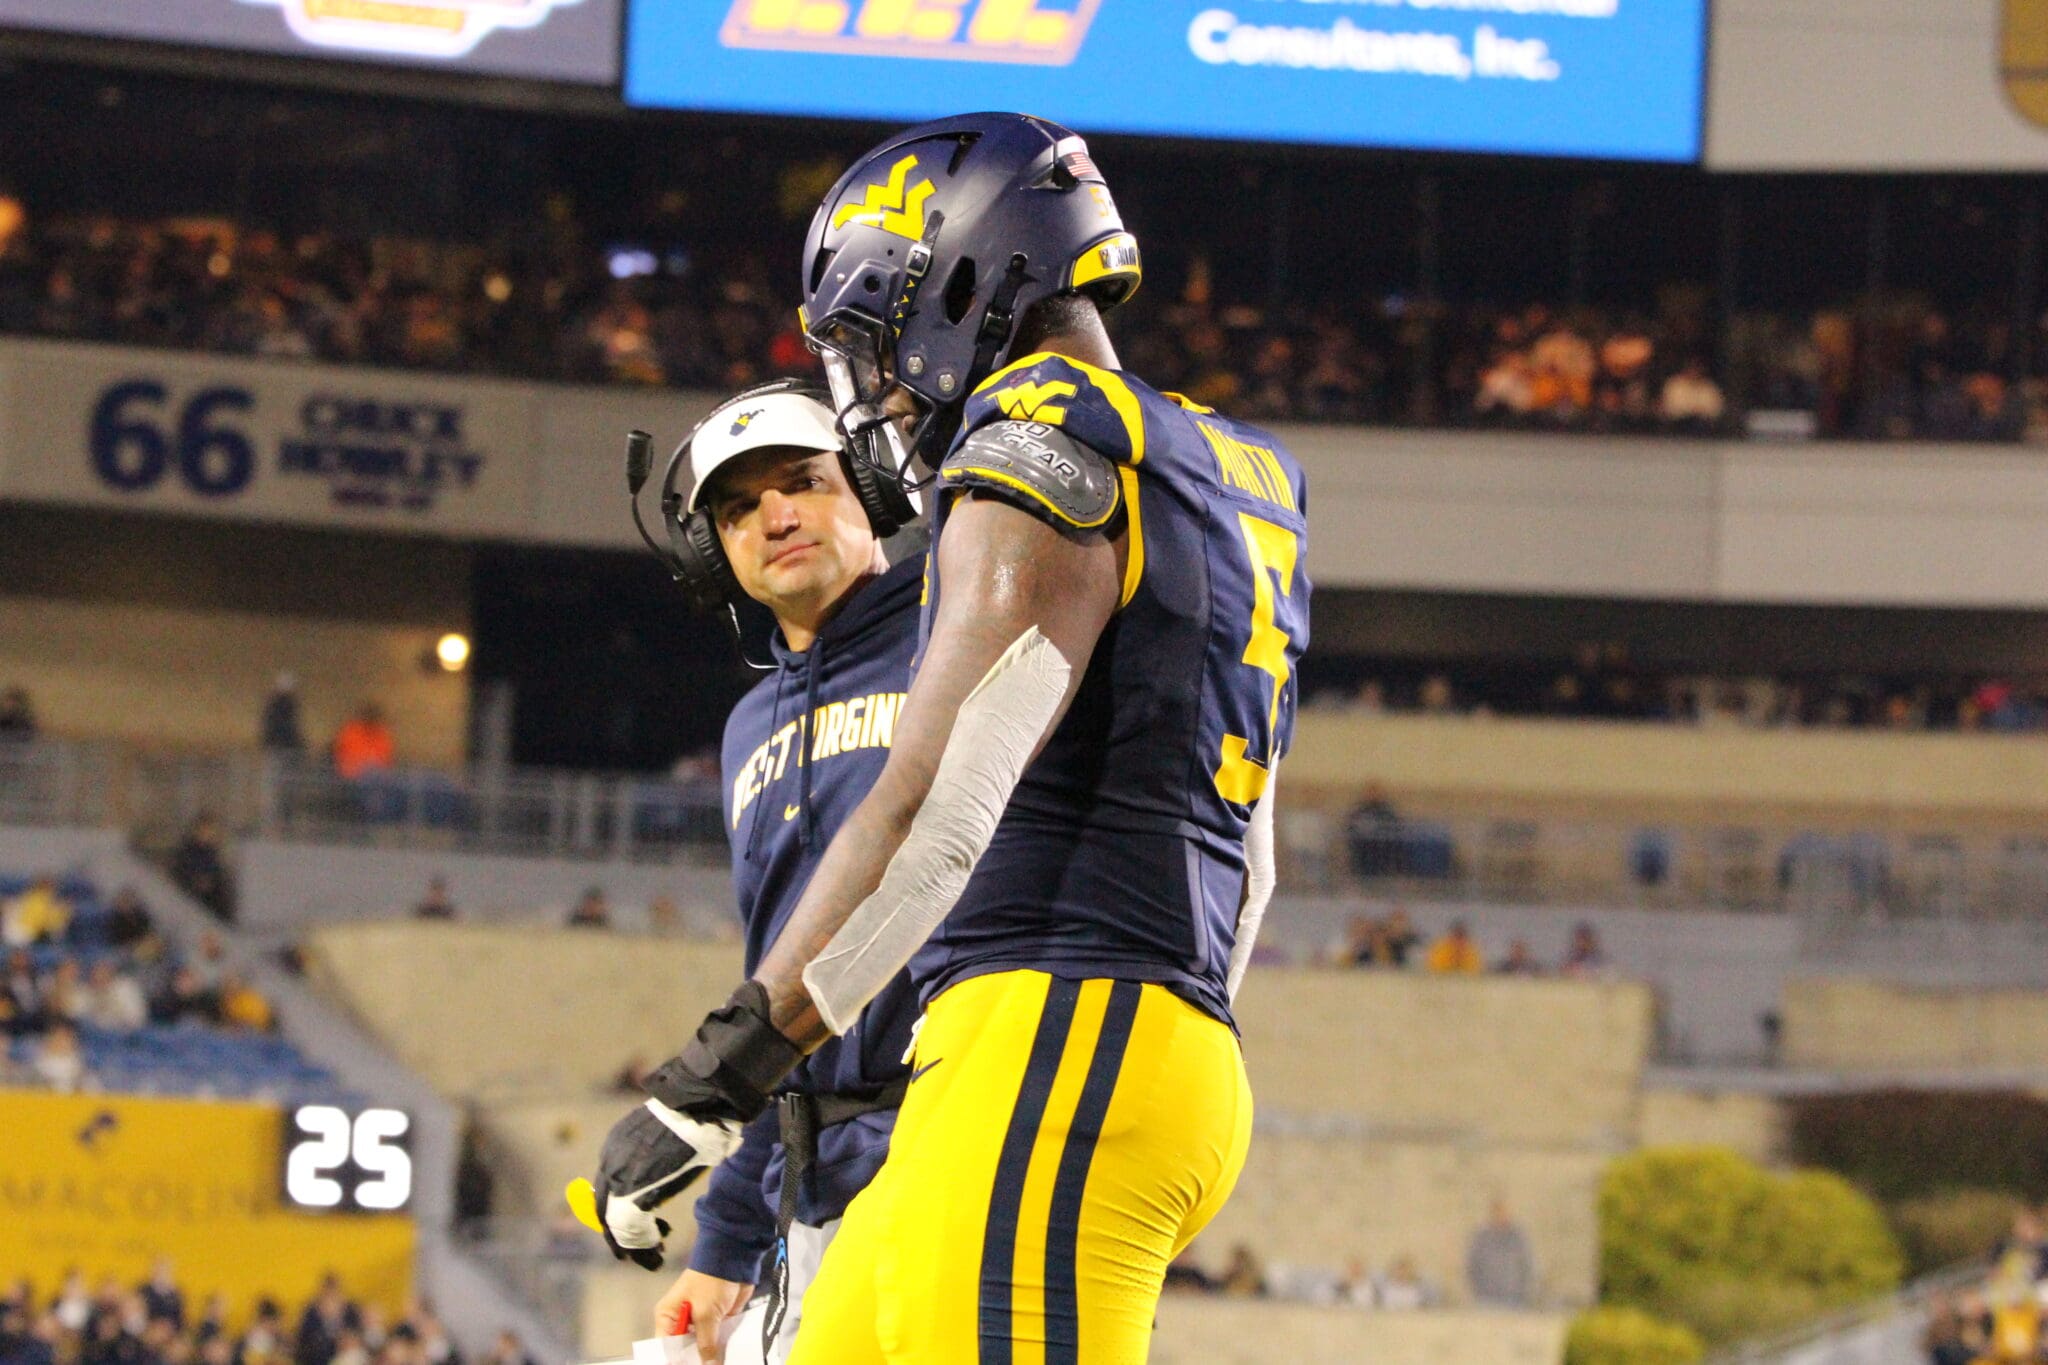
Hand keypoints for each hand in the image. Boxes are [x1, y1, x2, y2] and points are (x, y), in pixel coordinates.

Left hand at [593, 982, 805, 1271]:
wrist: (701, 1103)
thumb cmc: (697, 1115)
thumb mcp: (672, 1137)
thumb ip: (665, 1154)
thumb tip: (676, 1162)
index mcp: (618, 1145)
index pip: (610, 1190)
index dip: (624, 1213)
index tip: (650, 1227)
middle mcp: (611, 1161)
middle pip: (606, 1211)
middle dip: (624, 1235)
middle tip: (645, 1252)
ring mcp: (617, 1176)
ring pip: (614, 1223)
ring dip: (634, 1245)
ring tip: (654, 1257)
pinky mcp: (629, 1190)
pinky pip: (627, 1227)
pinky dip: (641, 1246)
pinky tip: (657, 1254)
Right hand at [655, 1271, 752, 1362]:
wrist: (734, 1259)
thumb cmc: (710, 1283)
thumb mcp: (705, 1315)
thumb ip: (706, 1343)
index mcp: (668, 1317)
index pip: (665, 1348)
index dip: (675, 1361)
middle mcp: (681, 1322)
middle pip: (684, 1350)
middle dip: (694, 1360)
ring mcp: (701, 1321)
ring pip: (702, 1347)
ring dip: (710, 1356)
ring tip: (720, 1364)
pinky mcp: (717, 1320)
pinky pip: (717, 1340)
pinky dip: (722, 1349)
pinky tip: (729, 1358)